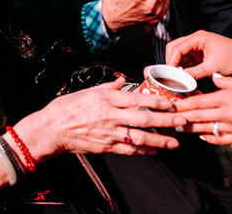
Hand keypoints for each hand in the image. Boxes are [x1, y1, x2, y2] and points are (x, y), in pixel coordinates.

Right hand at [31, 76, 187, 158]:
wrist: (51, 129)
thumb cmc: (65, 109)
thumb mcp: (86, 91)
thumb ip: (107, 87)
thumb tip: (121, 81)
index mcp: (105, 98)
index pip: (136, 99)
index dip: (156, 101)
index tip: (170, 101)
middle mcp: (109, 116)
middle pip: (143, 118)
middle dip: (165, 120)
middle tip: (181, 120)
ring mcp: (109, 133)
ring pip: (140, 137)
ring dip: (160, 140)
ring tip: (174, 142)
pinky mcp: (106, 146)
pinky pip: (129, 149)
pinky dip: (143, 150)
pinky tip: (154, 151)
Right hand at [165, 30, 231, 78]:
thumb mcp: (213, 68)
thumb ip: (194, 73)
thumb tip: (180, 80)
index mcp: (198, 38)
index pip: (176, 48)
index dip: (171, 62)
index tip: (169, 74)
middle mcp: (195, 39)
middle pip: (174, 48)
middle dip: (171, 62)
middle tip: (171, 75)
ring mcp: (197, 45)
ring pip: (179, 53)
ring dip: (177, 65)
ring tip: (178, 77)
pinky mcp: (200, 52)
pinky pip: (186, 58)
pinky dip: (184, 67)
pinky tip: (186, 76)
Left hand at [174, 75, 231, 142]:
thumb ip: (226, 81)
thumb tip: (214, 77)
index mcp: (226, 98)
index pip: (198, 101)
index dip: (181, 104)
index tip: (169, 104)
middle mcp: (226, 114)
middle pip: (197, 116)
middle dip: (180, 117)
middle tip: (166, 118)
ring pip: (205, 129)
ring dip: (190, 129)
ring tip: (177, 128)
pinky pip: (220, 140)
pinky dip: (209, 138)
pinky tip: (201, 136)